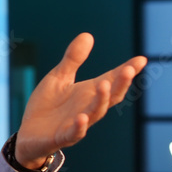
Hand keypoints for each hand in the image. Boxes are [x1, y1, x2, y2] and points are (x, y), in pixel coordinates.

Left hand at [15, 33, 145, 167]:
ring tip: (104, 84)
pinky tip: (82, 117)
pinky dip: (79, 126)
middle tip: (128, 70)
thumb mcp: (58, 78)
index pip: (112, 80)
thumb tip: (88, 35)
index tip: (142, 59)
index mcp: (89, 93)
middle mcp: (88, 108)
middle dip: (120, 84)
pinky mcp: (62, 137)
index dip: (126, 71)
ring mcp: (77, 123)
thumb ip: (73, 59)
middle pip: (110, 97)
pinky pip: (74, 133)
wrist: (29, 133)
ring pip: (95, 113)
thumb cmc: (47, 105)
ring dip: (101, 100)